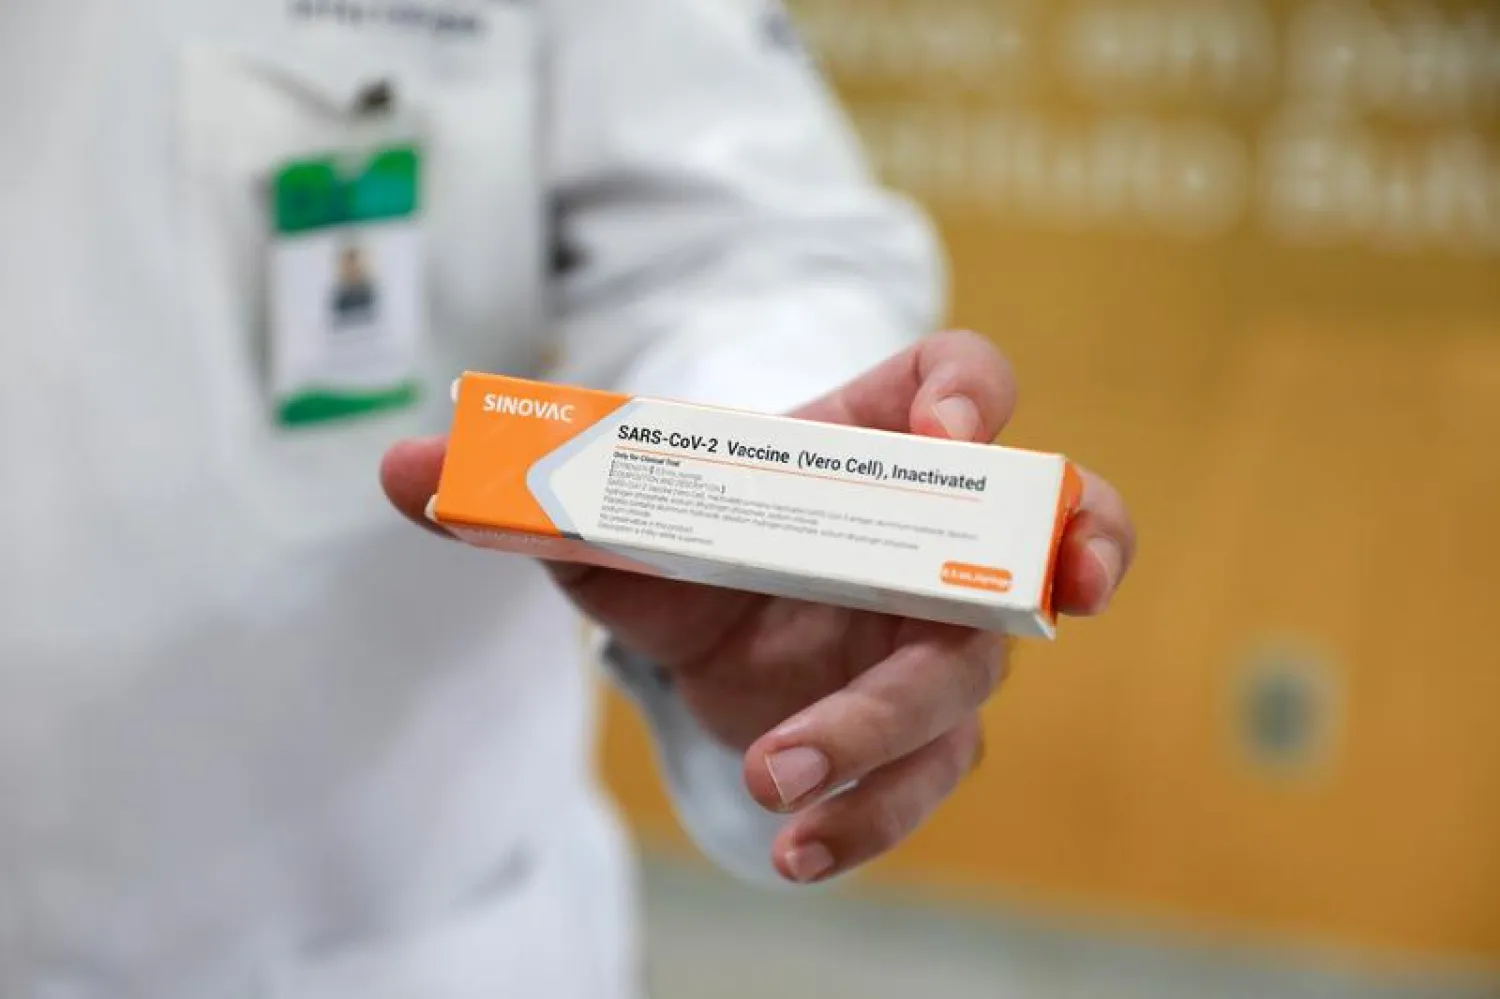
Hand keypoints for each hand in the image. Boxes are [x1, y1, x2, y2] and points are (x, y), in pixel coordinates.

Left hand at [381, 331, 1134, 883]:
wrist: (715, 624)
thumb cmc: (692, 536)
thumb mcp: (612, 514)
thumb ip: (524, 491)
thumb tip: (400, 471)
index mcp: (869, 443)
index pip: (963, 380)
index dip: (975, 395)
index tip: (949, 425)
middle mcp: (928, 537)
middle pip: (1021, 535)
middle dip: (1063, 550)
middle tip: (1056, 583)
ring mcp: (934, 641)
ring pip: (965, 677)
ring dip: (884, 726)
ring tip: (774, 770)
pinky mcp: (916, 736)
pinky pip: (922, 778)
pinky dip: (866, 816)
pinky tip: (795, 848)